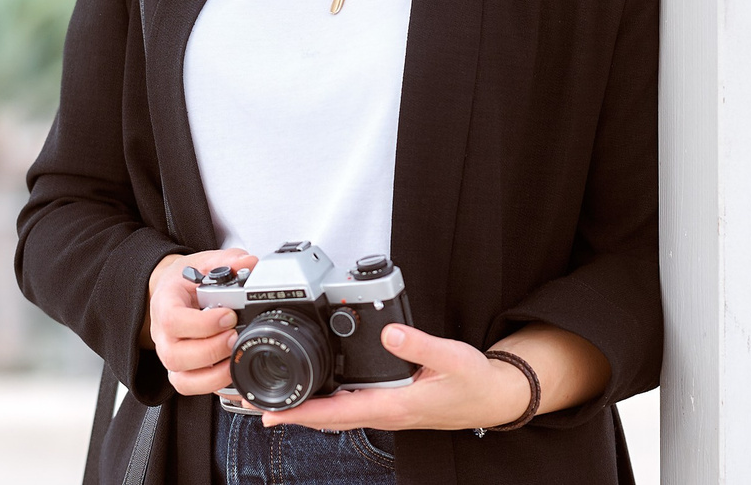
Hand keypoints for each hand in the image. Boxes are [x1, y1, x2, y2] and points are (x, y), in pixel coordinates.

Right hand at [143, 248, 259, 396]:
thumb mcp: (204, 262)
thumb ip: (228, 261)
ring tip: (235, 357)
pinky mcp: (183, 372)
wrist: (173, 292)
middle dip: (212, 351)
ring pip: (183, 379)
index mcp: (165, 305)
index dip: (202, 323)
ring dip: (214, 374)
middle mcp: (163, 336)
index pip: (173, 320)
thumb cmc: (185, 281)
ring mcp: (171, 357)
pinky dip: (215, 386)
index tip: (229, 315)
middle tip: (235, 336)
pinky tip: (234, 373)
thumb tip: (250, 263)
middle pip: (176, 356)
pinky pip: (193, 389)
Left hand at [258, 324, 532, 431]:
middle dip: (293, 414)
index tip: (273, 413)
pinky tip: (316, 392)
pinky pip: (350, 407)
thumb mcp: (453, 358)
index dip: (303, 413)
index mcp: (396, 406)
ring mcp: (388, 411)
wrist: (495, 399)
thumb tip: (387, 332)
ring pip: (337, 414)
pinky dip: (327, 403)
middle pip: (328, 419)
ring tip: (275, 401)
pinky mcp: (391, 403)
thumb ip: (420, 344)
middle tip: (256, 407)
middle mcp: (387, 413)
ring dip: (306, 410)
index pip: (339, 413)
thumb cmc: (475, 383)